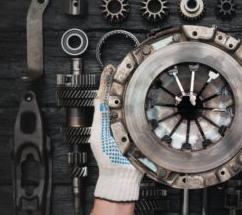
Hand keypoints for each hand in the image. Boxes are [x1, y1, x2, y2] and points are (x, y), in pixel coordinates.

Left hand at [89, 65, 142, 201]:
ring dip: (129, 90)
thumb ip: (99, 116)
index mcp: (104, 119)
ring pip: (128, 103)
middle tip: (120, 67)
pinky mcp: (139, 129)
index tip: (109, 69)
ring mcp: (128, 124)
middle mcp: (116, 119)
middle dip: (119, 82)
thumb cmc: (109, 157)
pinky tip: (142, 95)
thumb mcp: (98, 134)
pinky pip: (140, 113)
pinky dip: (141, 103)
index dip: (107, 81)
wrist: (121, 173)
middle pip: (117, 96)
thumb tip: (98, 98)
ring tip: (129, 76)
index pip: (105, 96)